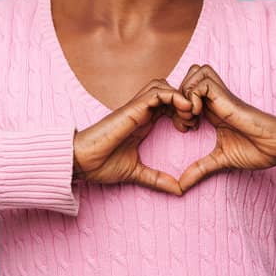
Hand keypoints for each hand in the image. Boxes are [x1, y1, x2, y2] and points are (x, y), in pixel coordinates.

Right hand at [72, 79, 195, 195]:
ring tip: (189, 114)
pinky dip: (173, 96)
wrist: (82, 162)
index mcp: (142, 122)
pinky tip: (184, 110)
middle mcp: (139, 111)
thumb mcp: (136, 173)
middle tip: (193, 121)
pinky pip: (157, 92)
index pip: (167, 105)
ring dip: (180, 96)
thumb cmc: (101, 165)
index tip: (191, 129)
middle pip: (167, 91)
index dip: (183, 111)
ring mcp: (135, 108)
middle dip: (185, 101)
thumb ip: (157, 179)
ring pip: (163, 86)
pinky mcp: (132, 108)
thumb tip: (178, 190)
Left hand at [176, 64, 275, 191]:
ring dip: (186, 93)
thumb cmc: (255, 150)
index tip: (185, 129)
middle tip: (185, 120)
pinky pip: (201, 83)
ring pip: (194, 72)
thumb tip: (180, 187)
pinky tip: (199, 116)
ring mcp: (221, 95)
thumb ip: (199, 169)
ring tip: (192, 117)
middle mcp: (215, 99)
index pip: (187, 91)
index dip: (178, 107)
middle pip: (189, 75)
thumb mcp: (219, 160)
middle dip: (179, 96)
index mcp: (212, 110)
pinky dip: (193, 96)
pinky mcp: (226, 96)